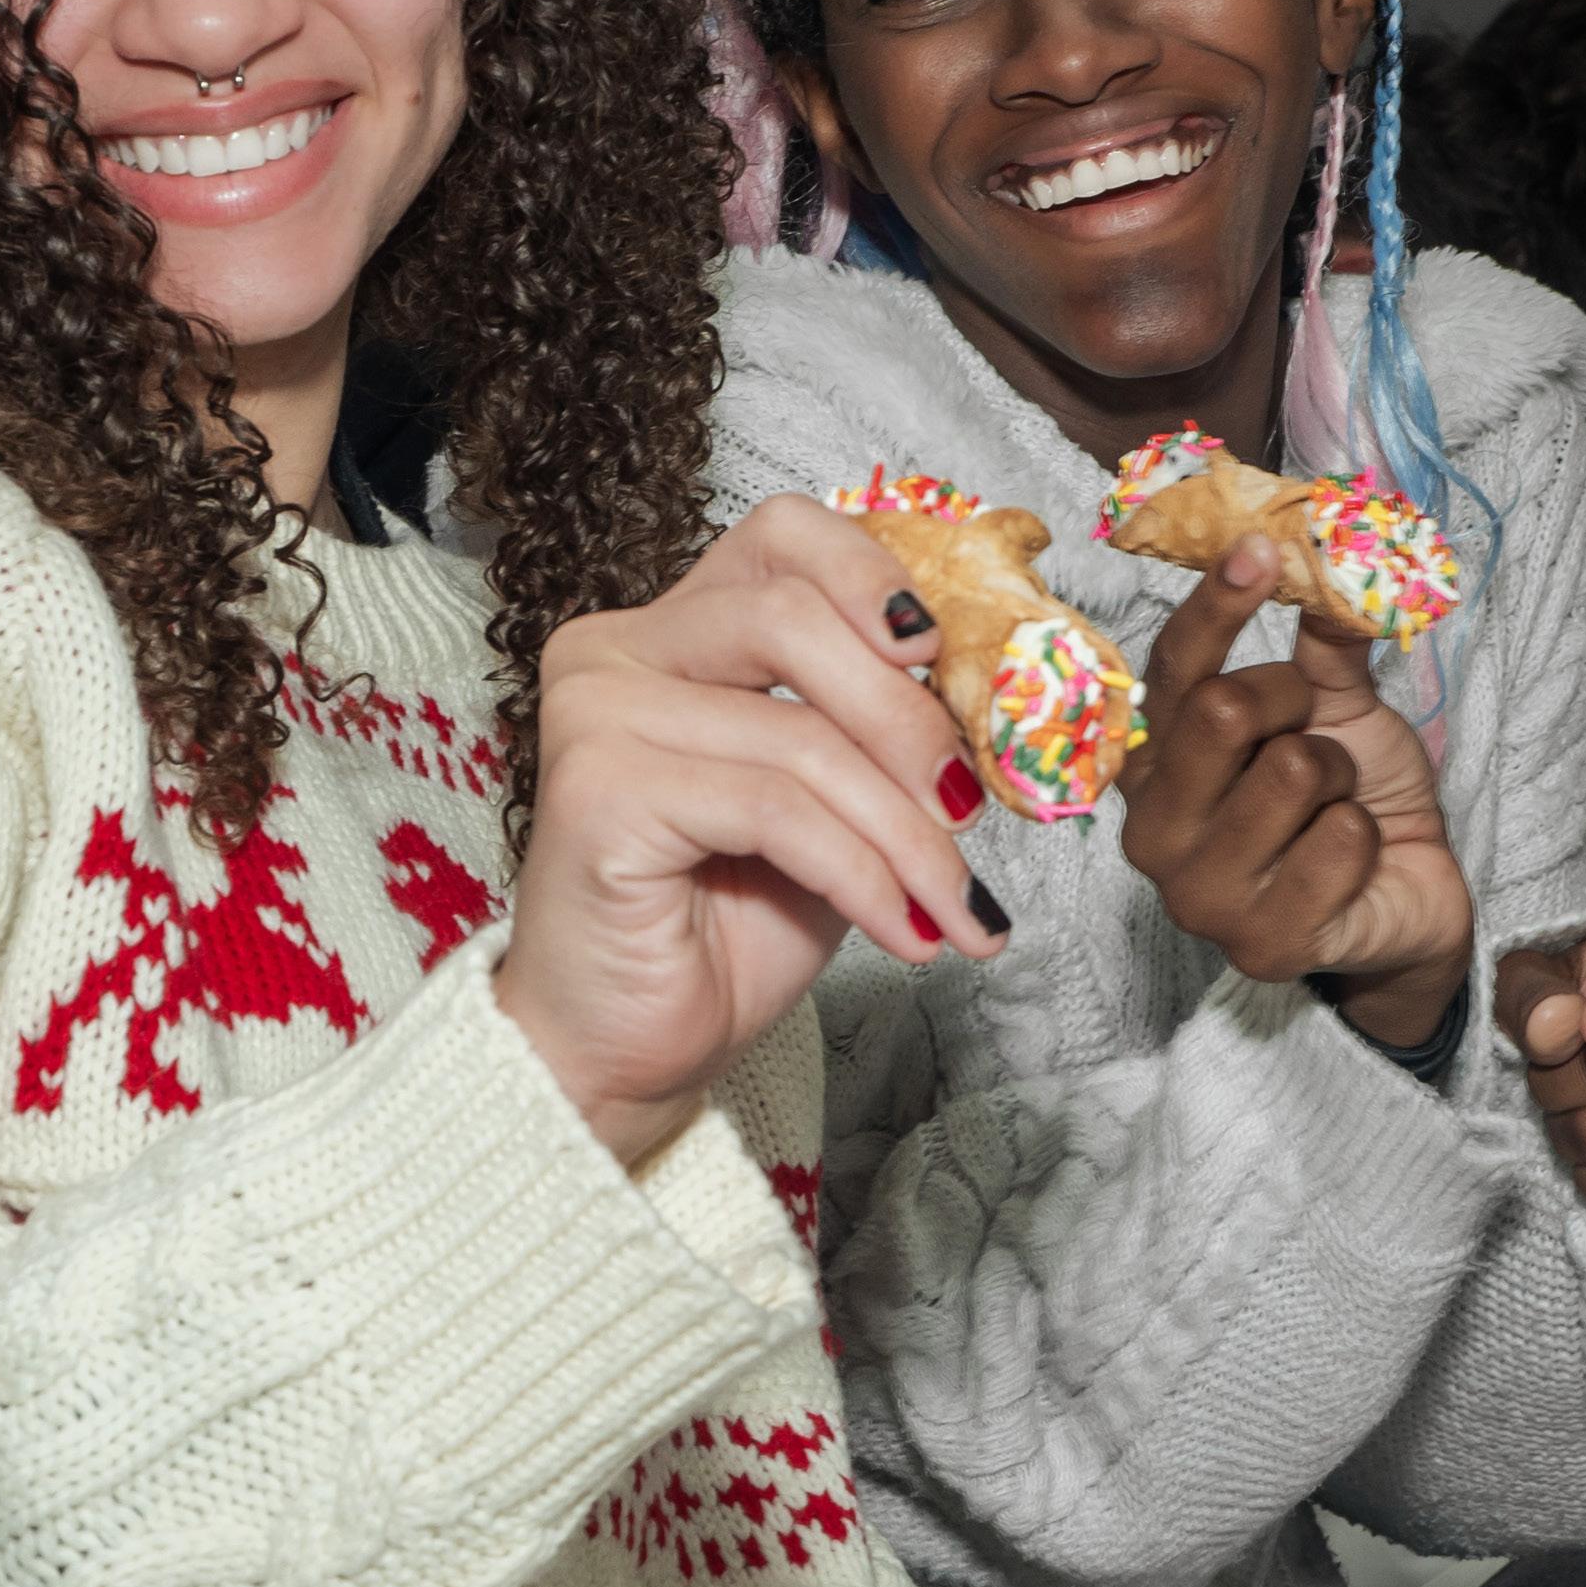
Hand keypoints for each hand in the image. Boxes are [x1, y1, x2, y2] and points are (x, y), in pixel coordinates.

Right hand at [495, 496, 1006, 1166]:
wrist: (629, 1051)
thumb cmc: (726, 924)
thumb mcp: (832, 801)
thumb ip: (878, 728)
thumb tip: (990, 694)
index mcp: (670, 629)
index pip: (783, 536)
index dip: (875, 578)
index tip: (944, 657)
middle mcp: (614, 650)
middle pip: (795, 618)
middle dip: (908, 721)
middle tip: (969, 808)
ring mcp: (595, 713)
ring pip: (799, 735)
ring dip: (904, 832)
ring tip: (952, 905)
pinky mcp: (597, 791)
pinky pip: (776, 811)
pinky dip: (865, 877)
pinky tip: (906, 934)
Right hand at [1121, 534, 1474, 1048]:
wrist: (1408, 901)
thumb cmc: (1354, 799)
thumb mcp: (1338, 710)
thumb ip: (1323, 645)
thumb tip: (1331, 563)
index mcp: (1153, 765)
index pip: (1172, 672)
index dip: (1215, 606)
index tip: (1259, 549)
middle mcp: (1153, 829)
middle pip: (1222, 711)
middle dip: (1298, 710)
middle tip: (1320, 740)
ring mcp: (1198, 895)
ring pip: (1291, 771)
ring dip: (1341, 780)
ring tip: (1337, 810)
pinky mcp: (1258, 944)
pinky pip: (1339, 840)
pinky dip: (1367, 838)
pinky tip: (1352, 865)